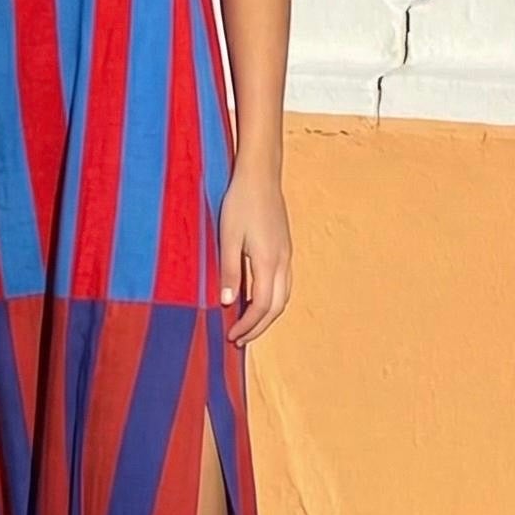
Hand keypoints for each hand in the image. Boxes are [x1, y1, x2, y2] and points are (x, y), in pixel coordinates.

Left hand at [217, 168, 291, 346]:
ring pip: (284, 296)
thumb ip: (230, 271)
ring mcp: (286, 254)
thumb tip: (228, 303)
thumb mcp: (228, 237)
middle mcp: (282, 261)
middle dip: (260, 326)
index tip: (233, 337)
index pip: (262, 306)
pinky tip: (257, 298)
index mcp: (268, 261)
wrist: (261, 175)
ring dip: (268, 314)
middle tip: (240, 340)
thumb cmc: (240, 202)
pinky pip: (284, 283)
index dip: (249, 325)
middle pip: (277, 306)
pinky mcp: (285, 247)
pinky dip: (272, 299)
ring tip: (249, 324)